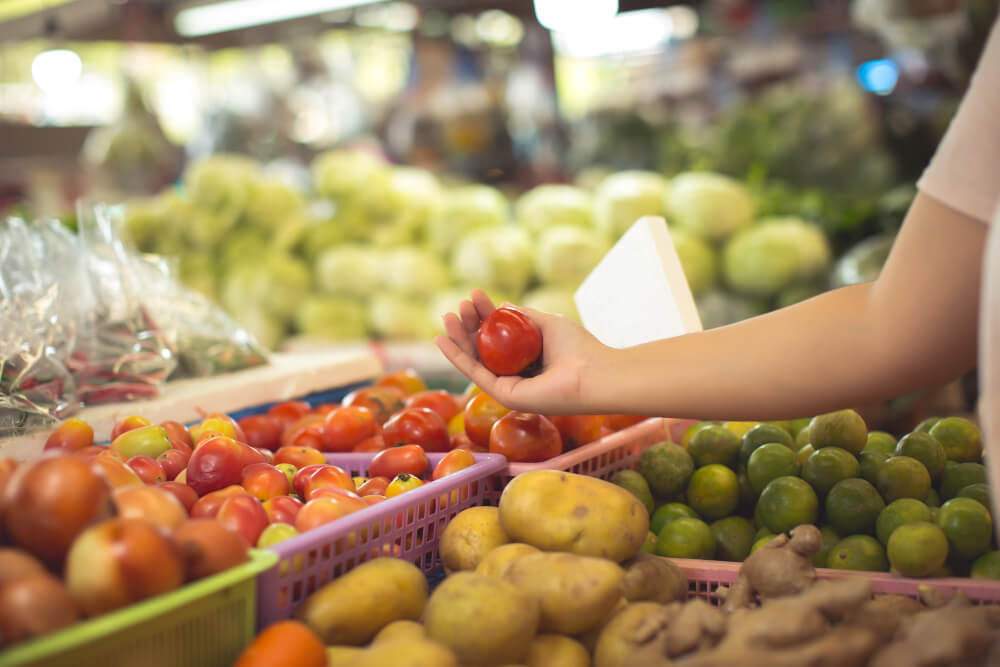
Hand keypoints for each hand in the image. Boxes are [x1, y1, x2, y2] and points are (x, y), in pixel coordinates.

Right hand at [434, 289, 607, 414]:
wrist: (594, 373)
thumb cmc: (579, 349)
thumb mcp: (547, 323)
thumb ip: (524, 316)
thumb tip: (503, 305)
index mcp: (527, 361)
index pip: (498, 338)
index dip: (484, 316)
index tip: (474, 296)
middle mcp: (516, 376)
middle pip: (483, 349)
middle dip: (468, 327)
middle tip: (459, 305)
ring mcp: (509, 387)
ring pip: (475, 361)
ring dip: (458, 339)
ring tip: (447, 316)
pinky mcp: (505, 396)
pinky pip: (475, 373)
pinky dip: (457, 357)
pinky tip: (442, 339)